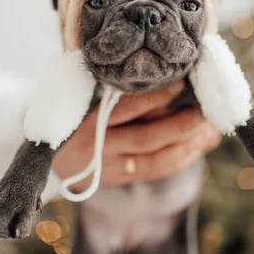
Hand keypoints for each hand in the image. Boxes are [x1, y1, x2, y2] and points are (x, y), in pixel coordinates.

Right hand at [52, 81, 221, 188]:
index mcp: (85, 119)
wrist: (45, 151)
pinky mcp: (117, 179)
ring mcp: (107, 167)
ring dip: (187, 145)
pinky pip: (154, 171)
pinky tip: (197, 146)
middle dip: (181, 125)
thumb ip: (108, 87)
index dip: (155, 98)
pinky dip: (180, 159)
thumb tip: (158, 75)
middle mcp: (96, 146)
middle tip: (204, 110)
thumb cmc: (71, 112)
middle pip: (146, 138)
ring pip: (155, 160)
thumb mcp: (80, 94)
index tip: (180, 84)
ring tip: (208, 130)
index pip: (125, 109)